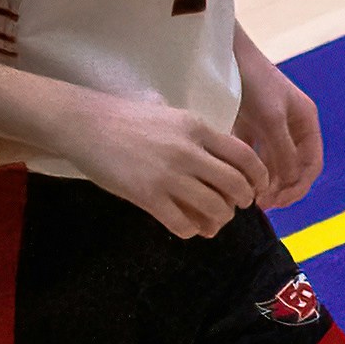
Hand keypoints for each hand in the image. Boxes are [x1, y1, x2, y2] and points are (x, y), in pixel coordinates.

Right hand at [64, 88, 267, 238]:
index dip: (259, 175)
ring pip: (213, 206)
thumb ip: (196, 132)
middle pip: (235, 183)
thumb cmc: (126, 116)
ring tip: (217, 220)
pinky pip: (180, 222)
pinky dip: (191, 229)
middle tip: (241, 205)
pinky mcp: (146, 195)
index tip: (260, 186)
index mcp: (198, 128)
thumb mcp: (171, 113)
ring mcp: (167, 175)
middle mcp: (189, 151)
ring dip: (221, 217)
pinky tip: (189, 228)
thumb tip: (218, 148)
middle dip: (244, 199)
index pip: (244, 155)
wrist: (85, 124)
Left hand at [231, 49, 325, 216]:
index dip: (298, 187)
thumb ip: (282, 151)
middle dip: (281, 187)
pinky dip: (248, 167)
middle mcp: (293, 126)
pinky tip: (234, 177)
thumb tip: (288, 183)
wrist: (227, 55)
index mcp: (306, 122)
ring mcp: (272, 125)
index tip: (277, 203)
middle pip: (294, 166)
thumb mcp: (271, 119)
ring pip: (274, 162)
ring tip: (246, 195)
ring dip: (265, 181)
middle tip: (258, 205)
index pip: (311, 164)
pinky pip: (255, 153)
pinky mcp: (250, 124)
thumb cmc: (253, 84)